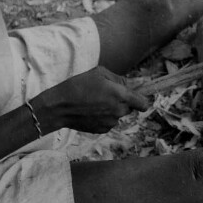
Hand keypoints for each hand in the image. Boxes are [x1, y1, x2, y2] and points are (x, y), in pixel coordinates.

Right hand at [33, 66, 148, 133]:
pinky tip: (90, 111)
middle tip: (106, 95)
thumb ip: (117, 78)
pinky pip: (108, 123)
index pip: (142, 103)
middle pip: (129, 108)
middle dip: (122, 102)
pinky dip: (103, 118)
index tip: (139, 99)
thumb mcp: (99, 73)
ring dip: (112, 110)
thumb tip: (126, 84)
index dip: (142, 101)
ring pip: (118, 116)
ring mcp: (110, 122)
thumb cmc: (78, 86)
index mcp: (120, 95)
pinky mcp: (101, 130)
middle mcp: (118, 110)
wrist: (59, 107)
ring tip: (94, 102)